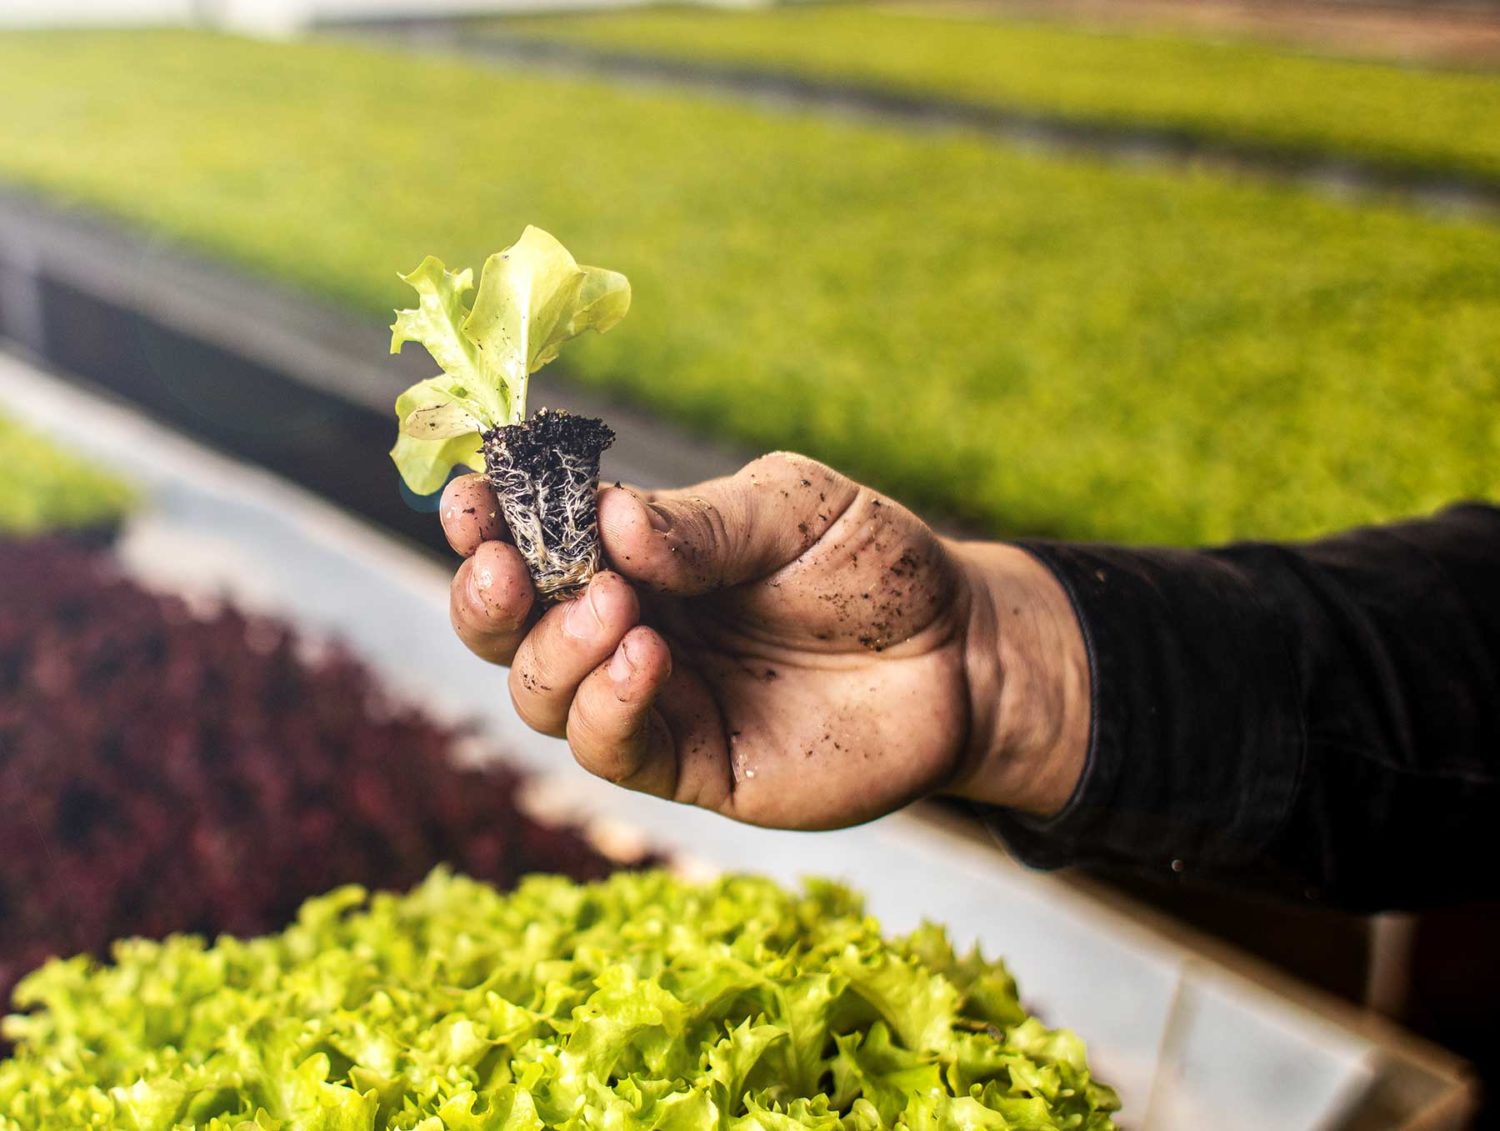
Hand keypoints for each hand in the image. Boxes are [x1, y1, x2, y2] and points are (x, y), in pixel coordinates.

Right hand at [440, 453, 1088, 829]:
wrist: (960, 653)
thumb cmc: (872, 564)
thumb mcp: (792, 511)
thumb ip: (703, 523)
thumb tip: (607, 520)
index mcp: (637, 554)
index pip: (536, 540)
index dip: (489, 524)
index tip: (469, 498)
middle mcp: (629, 626)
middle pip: (512, 628)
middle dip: (488, 597)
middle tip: (504, 565)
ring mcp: (654, 699)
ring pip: (544, 693)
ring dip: (554, 649)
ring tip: (616, 607)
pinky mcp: (689, 765)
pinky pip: (613, 747)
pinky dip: (609, 704)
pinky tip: (647, 659)